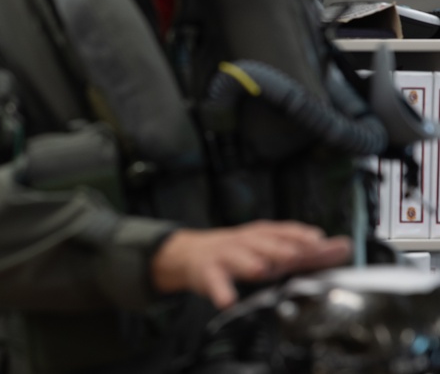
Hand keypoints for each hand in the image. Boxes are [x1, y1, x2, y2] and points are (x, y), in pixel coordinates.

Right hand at [151, 220, 351, 308]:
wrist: (190, 253)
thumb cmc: (238, 252)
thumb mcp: (269, 247)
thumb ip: (306, 251)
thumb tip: (343, 247)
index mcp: (263, 237)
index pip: (285, 233)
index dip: (302, 237)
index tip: (321, 242)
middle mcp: (246, 243)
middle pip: (263, 243)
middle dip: (279, 248)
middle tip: (296, 254)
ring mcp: (226, 257)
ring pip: (238, 258)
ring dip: (249, 263)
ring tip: (260, 270)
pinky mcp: (208, 273)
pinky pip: (215, 283)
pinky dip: (221, 291)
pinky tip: (228, 300)